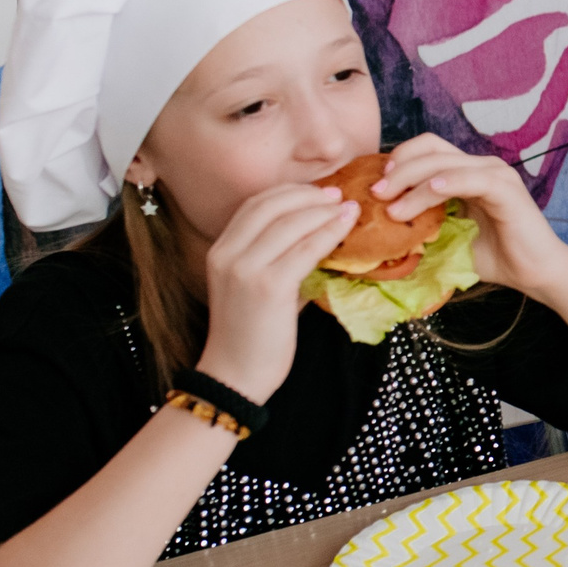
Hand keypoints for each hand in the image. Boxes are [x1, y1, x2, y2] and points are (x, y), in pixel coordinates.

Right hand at [197, 185, 361, 400]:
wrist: (236, 375)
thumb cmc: (252, 333)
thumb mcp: (254, 285)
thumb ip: (276, 258)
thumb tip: (317, 235)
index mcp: (220, 250)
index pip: (254, 205)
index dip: (289, 193)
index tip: (316, 191)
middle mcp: (227, 254)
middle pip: (272, 206)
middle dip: (309, 196)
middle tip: (337, 195)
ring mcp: (245, 269)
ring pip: (292, 224)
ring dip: (324, 212)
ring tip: (348, 209)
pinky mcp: (269, 286)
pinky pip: (306, 250)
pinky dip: (329, 233)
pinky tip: (345, 229)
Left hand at [373, 134, 567, 298]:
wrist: (535, 273)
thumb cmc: (494, 258)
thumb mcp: (448, 240)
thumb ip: (422, 228)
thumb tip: (380, 231)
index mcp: (466, 173)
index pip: (427, 149)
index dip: (399, 160)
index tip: (377, 187)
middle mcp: (481, 166)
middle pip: (431, 149)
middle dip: (398, 169)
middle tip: (376, 194)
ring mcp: (495, 175)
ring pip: (444, 164)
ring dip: (413, 183)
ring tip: (393, 208)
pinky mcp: (506, 189)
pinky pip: (470, 178)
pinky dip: (446, 184)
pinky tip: (428, 194)